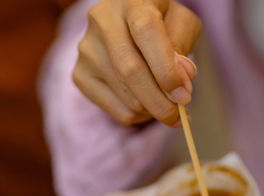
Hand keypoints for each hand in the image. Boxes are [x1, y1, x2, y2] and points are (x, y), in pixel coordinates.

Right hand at [74, 0, 200, 125]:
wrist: (125, 23)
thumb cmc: (160, 22)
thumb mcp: (181, 22)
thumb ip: (183, 46)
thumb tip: (181, 81)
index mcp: (132, 1)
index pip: (146, 31)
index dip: (166, 68)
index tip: (183, 94)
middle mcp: (102, 22)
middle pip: (130, 70)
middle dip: (160, 101)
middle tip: (179, 116)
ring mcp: (87, 50)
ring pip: (127, 97)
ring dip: (153, 110)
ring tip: (163, 100)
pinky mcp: (80, 76)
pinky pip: (117, 111)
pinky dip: (138, 116)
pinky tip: (145, 102)